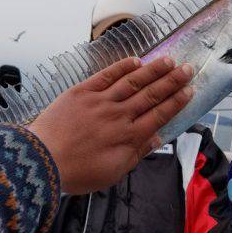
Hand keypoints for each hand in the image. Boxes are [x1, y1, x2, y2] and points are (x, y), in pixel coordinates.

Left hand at [29, 57, 193, 193]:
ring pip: (132, 82)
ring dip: (152, 70)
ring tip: (168, 60)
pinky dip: (121, 67)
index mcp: (128, 137)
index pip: (159, 114)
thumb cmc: (78, 171)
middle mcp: (119, 115)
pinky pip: (106, 76)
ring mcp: (101, 101)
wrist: (42, 160)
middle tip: (187, 68)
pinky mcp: (82, 92)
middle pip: (151, 94)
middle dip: (171, 81)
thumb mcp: (113, 172)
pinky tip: (135, 60)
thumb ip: (137, 154)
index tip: (189, 90)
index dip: (176, 101)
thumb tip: (157, 138)